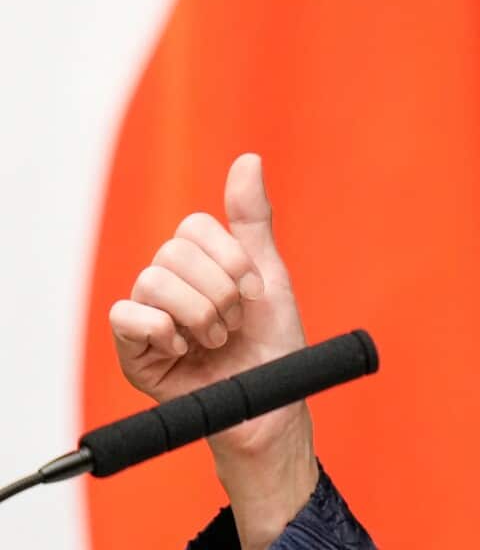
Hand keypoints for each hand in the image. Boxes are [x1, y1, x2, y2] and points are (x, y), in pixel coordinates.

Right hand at [108, 153, 317, 546]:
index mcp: (200, 262)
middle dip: (220, 291)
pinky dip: (163, 330)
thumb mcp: (270, 274)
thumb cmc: (271, 344)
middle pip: (174, 253)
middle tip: (235, 323)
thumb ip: (253, 219)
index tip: (255, 292)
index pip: (194, 227)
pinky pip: (125, 315)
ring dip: (200, 314)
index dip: (231, 258)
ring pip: (153, 280)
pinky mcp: (132, 349)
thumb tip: (248, 159)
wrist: (269, 403)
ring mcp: (148, 315)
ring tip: (216, 340)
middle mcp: (169, 283)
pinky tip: (183, 349)